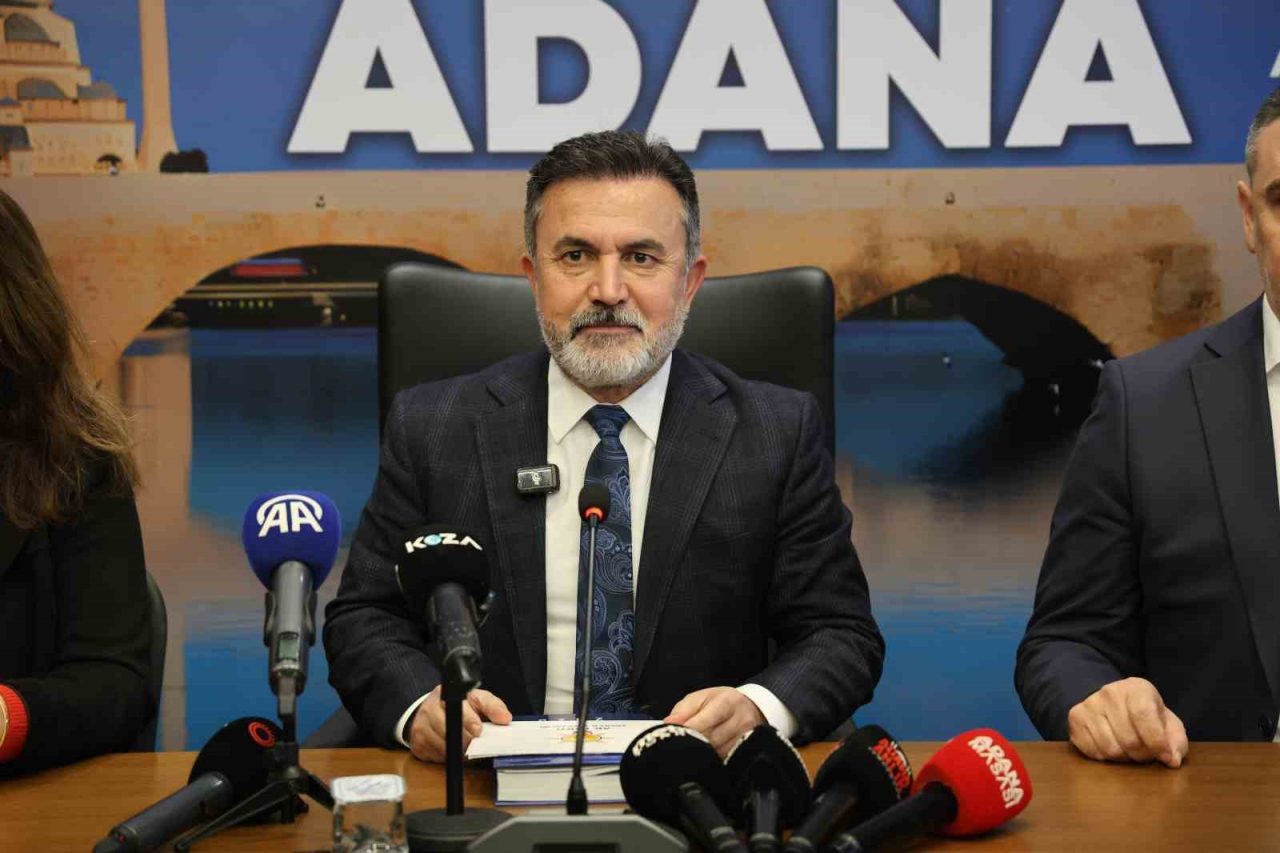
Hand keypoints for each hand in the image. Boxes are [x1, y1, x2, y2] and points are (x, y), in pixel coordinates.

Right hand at [409, 685, 512, 762]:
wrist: (431, 710)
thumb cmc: (459, 705)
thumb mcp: (477, 699)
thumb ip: (493, 706)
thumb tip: (505, 718)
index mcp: (445, 694)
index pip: (456, 708)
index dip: (469, 721)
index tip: (478, 730)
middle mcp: (429, 709)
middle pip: (449, 731)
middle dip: (466, 740)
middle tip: (476, 745)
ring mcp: (420, 727)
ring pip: (443, 746)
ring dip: (458, 751)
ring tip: (467, 748)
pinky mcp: (417, 744)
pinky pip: (435, 756)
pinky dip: (447, 757)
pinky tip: (453, 750)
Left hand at [664, 687, 765, 757]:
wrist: (751, 707)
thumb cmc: (721, 701)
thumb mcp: (701, 697)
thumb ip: (683, 710)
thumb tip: (667, 723)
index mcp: (726, 703)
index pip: (704, 722)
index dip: (686, 732)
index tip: (671, 737)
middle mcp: (739, 721)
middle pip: (710, 740)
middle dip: (691, 744)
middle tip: (675, 748)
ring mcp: (745, 738)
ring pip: (717, 753)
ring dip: (700, 754)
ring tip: (687, 751)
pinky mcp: (746, 751)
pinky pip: (724, 760)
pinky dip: (711, 760)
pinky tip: (702, 758)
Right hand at [1067, 677, 1187, 767]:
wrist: (1111, 701)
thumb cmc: (1144, 714)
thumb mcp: (1167, 722)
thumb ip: (1176, 741)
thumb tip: (1172, 760)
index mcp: (1136, 688)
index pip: (1144, 717)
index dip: (1157, 743)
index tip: (1166, 757)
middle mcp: (1109, 693)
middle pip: (1129, 740)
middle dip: (1142, 755)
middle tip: (1146, 753)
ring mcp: (1089, 704)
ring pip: (1110, 749)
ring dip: (1124, 758)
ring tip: (1129, 751)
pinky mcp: (1075, 718)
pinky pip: (1093, 751)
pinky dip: (1106, 758)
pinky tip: (1112, 746)